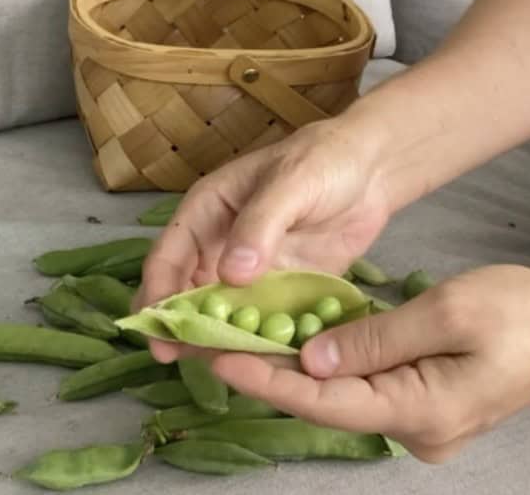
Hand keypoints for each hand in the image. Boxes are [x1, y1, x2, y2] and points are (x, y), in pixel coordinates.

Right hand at [137, 118, 393, 361]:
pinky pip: (261, 322)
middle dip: (177, 325)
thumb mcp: (289, 183)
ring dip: (215, 339)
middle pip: (186, 292)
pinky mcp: (282, 291)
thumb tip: (231, 274)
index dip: (157, 293)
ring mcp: (251, 272)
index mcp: (207, 211)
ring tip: (216, 367)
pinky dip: (256, 343)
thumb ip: (259, 225)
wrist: (372, 171)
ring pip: (220, 314)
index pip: (169, 256)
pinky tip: (259, 365)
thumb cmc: (323, 161)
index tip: (156, 327)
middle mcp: (220, 246)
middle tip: (172, 358)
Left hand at [210, 265, 529, 462]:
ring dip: (307, 367)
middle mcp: (420, 432)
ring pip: (351, 394)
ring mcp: (428, 424)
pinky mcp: (433, 406)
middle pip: (332, 402)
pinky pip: (375, 387)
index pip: (325, 400)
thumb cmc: (524, 312)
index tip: (219, 358)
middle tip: (222, 342)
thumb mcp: (446, 312)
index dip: (269, 379)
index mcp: (422, 412)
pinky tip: (311, 340)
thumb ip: (375, 339)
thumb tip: (313, 357)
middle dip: (277, 372)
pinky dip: (342, 364)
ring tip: (253, 338)